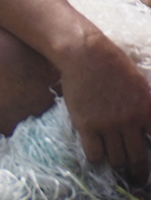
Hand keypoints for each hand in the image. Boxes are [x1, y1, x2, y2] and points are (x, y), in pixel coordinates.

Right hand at [60, 35, 150, 184]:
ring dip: (116, 162)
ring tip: (113, 159)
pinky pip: (94, 154)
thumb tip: (146, 127)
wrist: (85, 54)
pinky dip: (97, 158)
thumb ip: (146, 108)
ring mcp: (107, 125)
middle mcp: (129, 122)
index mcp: (146, 111)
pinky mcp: (86, 125)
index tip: (146, 165)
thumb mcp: (140, 86)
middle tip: (135, 175)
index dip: (150, 158)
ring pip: (116, 159)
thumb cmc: (113, 64)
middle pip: (137, 159)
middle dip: (137, 172)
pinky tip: (96, 153)